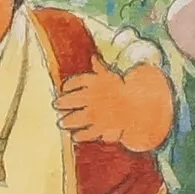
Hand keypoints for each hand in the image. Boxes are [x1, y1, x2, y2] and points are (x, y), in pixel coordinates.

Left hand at [56, 63, 173, 151]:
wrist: (138, 106)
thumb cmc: (123, 90)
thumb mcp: (112, 76)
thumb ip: (100, 67)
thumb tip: (94, 57)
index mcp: (94, 83)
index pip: (75, 82)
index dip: (68, 86)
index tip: (64, 88)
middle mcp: (92, 98)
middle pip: (71, 100)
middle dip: (62, 103)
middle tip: (56, 105)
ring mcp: (96, 113)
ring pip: (76, 118)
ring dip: (67, 121)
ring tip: (61, 122)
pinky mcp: (101, 127)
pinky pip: (87, 133)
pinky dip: (80, 136)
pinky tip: (74, 136)